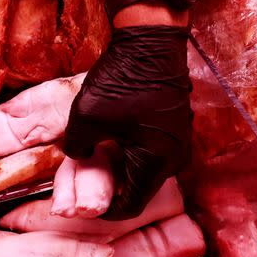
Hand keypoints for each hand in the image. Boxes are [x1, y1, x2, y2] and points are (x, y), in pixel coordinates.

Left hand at [63, 25, 192, 219]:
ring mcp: (180, 142)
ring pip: (149, 172)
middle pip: (141, 191)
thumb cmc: (121, 82)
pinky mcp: (178, 127)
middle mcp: (174, 159)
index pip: (131, 207)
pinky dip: (136, 157)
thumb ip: (77, 149)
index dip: (106, 214)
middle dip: (115, 192)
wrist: (152, 42)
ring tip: (100, 165)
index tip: (87, 209)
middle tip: (89, 188)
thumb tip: (79, 157)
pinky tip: (116, 144)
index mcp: (154, 164)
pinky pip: (156, 154)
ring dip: (125, 173)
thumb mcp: (85, 119)